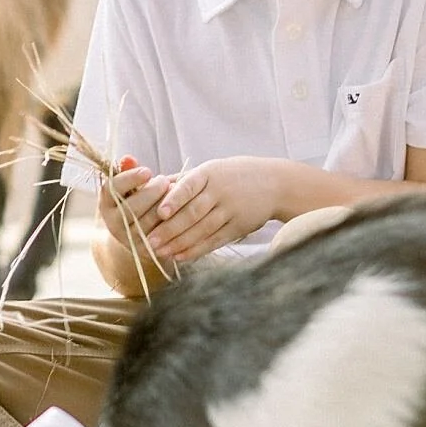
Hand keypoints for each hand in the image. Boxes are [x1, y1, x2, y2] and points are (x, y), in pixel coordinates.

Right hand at [98, 156, 175, 274]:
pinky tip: (180, 209)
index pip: (113, 189)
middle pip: (132, 207)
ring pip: (146, 222)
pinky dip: (171, 221)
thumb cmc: (136, 201)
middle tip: (165, 180)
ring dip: (162, 206)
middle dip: (151, 192)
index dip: (130, 179)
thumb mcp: (130, 186)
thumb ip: (130, 172)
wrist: (136, 234)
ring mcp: (128, 239)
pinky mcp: (144, 250)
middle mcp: (113, 224)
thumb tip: (128, 158)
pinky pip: (159, 235)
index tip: (148, 170)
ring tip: (175, 191)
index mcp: (106, 204)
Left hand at [143, 156, 288, 265]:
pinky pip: (214, 241)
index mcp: (209, 173)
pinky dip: (197, 250)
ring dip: (180, 243)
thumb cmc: (235, 175)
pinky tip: (181, 257)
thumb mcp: (212, 169)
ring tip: (161, 252)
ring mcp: (230, 210)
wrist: (275, 183)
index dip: (174, 199)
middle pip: (193, 212)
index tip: (160, 212)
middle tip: (150, 241)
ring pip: (202, 229)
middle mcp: (220, 191)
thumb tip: (153, 185)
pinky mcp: (238, 227)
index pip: (189, 186)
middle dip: (170, 229)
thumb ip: (184, 180)